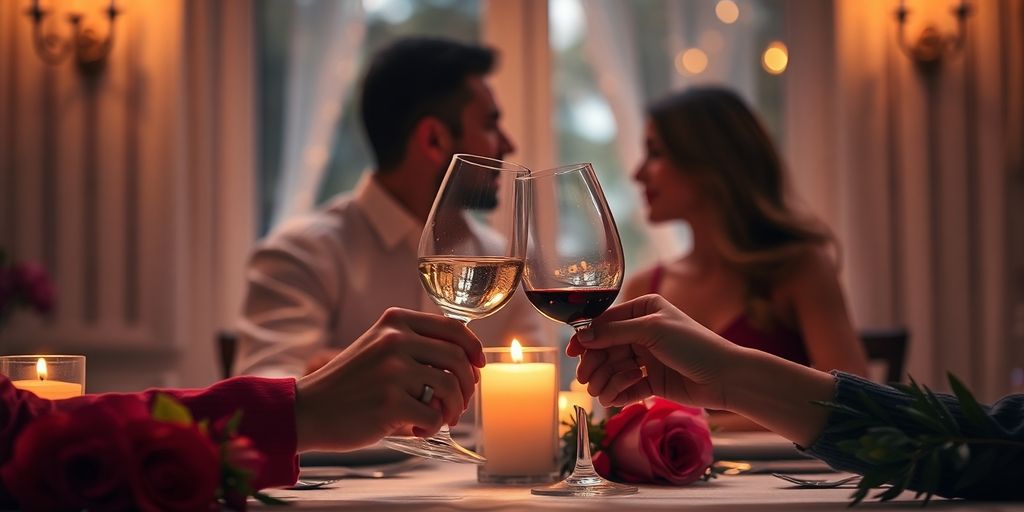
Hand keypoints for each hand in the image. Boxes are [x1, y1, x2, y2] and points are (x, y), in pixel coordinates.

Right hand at [294, 308, 484, 451]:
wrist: (308, 409)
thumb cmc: (349, 384)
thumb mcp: (378, 348)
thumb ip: (415, 347)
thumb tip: (468, 365)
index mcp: (395, 322)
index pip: (454, 327)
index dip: (474, 348)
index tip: (478, 366)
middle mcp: (395, 340)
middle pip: (458, 359)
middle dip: (468, 386)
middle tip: (458, 405)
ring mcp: (392, 370)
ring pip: (451, 388)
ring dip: (452, 409)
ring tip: (439, 419)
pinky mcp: (390, 402)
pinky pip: (433, 416)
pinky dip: (432, 428)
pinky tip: (417, 431)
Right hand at [567, 294, 741, 409]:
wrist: (724, 377)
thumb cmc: (693, 345)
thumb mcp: (652, 330)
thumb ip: (615, 332)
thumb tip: (582, 336)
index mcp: (643, 310)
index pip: (605, 322)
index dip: (586, 337)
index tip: (572, 352)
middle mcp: (642, 332)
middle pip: (605, 348)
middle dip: (595, 365)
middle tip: (586, 379)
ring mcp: (646, 358)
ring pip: (613, 369)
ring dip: (605, 381)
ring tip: (604, 392)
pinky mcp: (651, 381)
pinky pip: (625, 387)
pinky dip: (618, 393)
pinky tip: (616, 399)